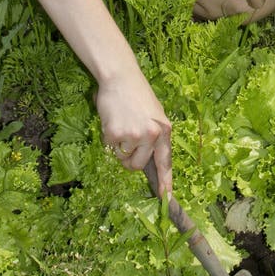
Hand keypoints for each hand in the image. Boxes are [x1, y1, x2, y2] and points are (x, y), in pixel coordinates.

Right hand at [97, 63, 171, 197]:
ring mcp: (133, 135)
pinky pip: (109, 148)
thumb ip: (155, 136)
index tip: (166, 198)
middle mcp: (152, 135)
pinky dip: (108, 138)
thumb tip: (148, 160)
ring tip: (121, 125)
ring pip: (122, 158)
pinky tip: (113, 121)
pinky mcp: (115, 134)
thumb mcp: (154, 115)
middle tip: (126, 142)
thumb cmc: (137, 95)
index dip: (165, 182)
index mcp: (164, 130)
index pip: (165, 162)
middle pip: (137, 165)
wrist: (121, 77)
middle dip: (129, 160)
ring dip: (118, 148)